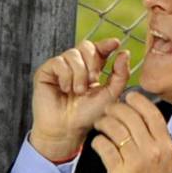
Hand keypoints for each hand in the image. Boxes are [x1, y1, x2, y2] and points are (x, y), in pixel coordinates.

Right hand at [31, 38, 129, 160]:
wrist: (68, 129)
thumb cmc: (88, 115)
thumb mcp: (110, 95)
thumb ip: (120, 75)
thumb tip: (125, 52)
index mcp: (92, 69)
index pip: (99, 49)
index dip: (106, 44)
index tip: (115, 43)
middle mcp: (76, 65)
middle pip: (86, 46)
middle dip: (92, 62)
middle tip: (92, 81)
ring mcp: (61, 67)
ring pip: (73, 54)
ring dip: (79, 73)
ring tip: (78, 91)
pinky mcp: (46, 71)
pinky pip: (59, 62)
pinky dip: (66, 76)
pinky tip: (66, 89)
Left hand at [91, 92, 171, 172]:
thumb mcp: (168, 161)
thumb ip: (158, 140)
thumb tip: (144, 118)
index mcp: (165, 145)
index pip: (151, 113)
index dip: (137, 100)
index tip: (127, 97)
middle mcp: (152, 150)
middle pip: (130, 116)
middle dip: (115, 109)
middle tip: (107, 111)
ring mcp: (136, 161)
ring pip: (115, 128)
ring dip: (103, 123)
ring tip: (100, 125)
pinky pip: (104, 147)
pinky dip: (98, 141)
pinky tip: (98, 143)